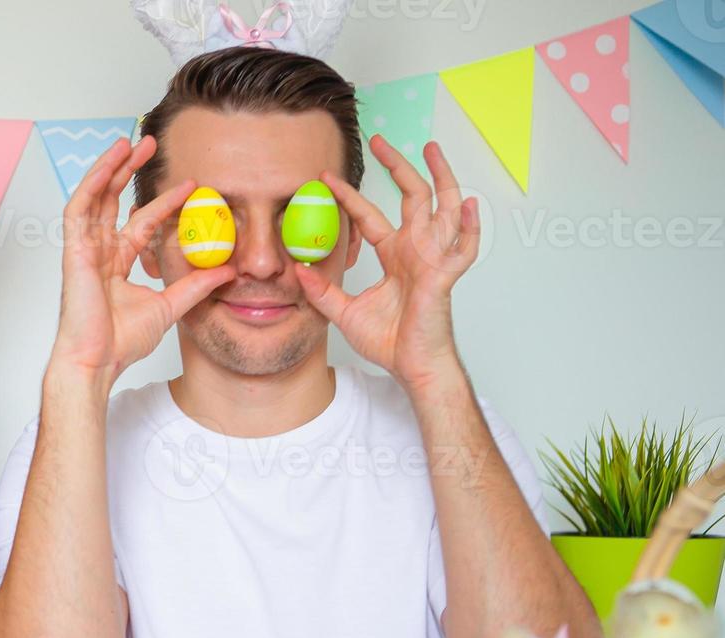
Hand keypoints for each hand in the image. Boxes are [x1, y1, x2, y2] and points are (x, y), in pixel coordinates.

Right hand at [53, 136, 236, 388]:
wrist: (97, 362)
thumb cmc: (120, 343)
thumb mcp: (171, 306)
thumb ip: (196, 286)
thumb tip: (228, 270)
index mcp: (117, 264)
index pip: (141, 223)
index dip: (163, 203)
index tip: (190, 187)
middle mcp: (99, 252)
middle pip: (112, 201)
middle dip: (129, 172)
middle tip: (152, 147)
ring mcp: (84, 250)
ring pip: (95, 197)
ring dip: (110, 168)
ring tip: (130, 142)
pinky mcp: (74, 251)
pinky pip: (80, 208)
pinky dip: (93, 183)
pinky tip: (109, 164)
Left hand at [294, 136, 479, 393]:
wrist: (411, 365)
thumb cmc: (389, 340)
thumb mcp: (344, 312)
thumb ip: (322, 292)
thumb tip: (298, 270)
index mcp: (394, 255)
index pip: (370, 216)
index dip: (350, 196)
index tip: (328, 178)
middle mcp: (416, 250)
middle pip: (412, 196)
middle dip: (398, 166)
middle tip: (380, 141)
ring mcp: (434, 258)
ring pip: (443, 207)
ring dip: (441, 176)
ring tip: (432, 148)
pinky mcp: (445, 275)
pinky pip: (464, 247)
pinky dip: (470, 226)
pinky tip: (469, 204)